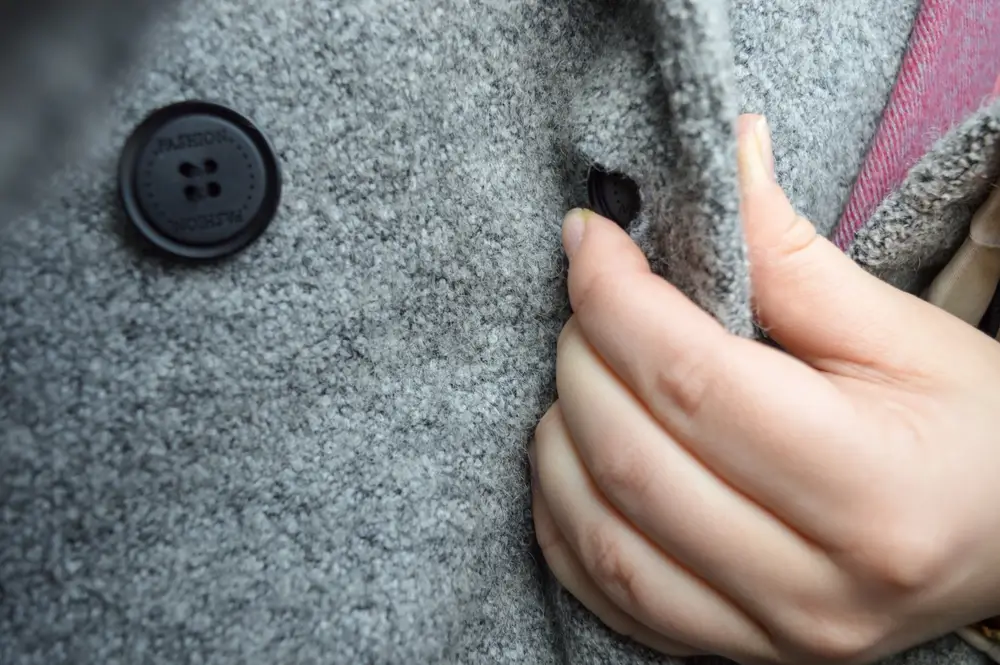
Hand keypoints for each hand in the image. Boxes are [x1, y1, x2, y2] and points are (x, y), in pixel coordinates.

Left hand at [530, 114, 999, 663]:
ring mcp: (769, 634)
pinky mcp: (735, 651)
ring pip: (600, 537)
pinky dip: (563, 521)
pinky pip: (606, 594)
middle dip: (580, 358)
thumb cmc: (970, 429)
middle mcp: (814, 584)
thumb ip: (789, 254)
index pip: (693, 379)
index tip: (589, 238)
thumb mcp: (900, 334)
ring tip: (583, 377)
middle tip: (592, 304)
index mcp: (872, 488)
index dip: (616, 296)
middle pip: (631, 457)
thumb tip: (721, 155)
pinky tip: (575, 461)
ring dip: (559, 440)